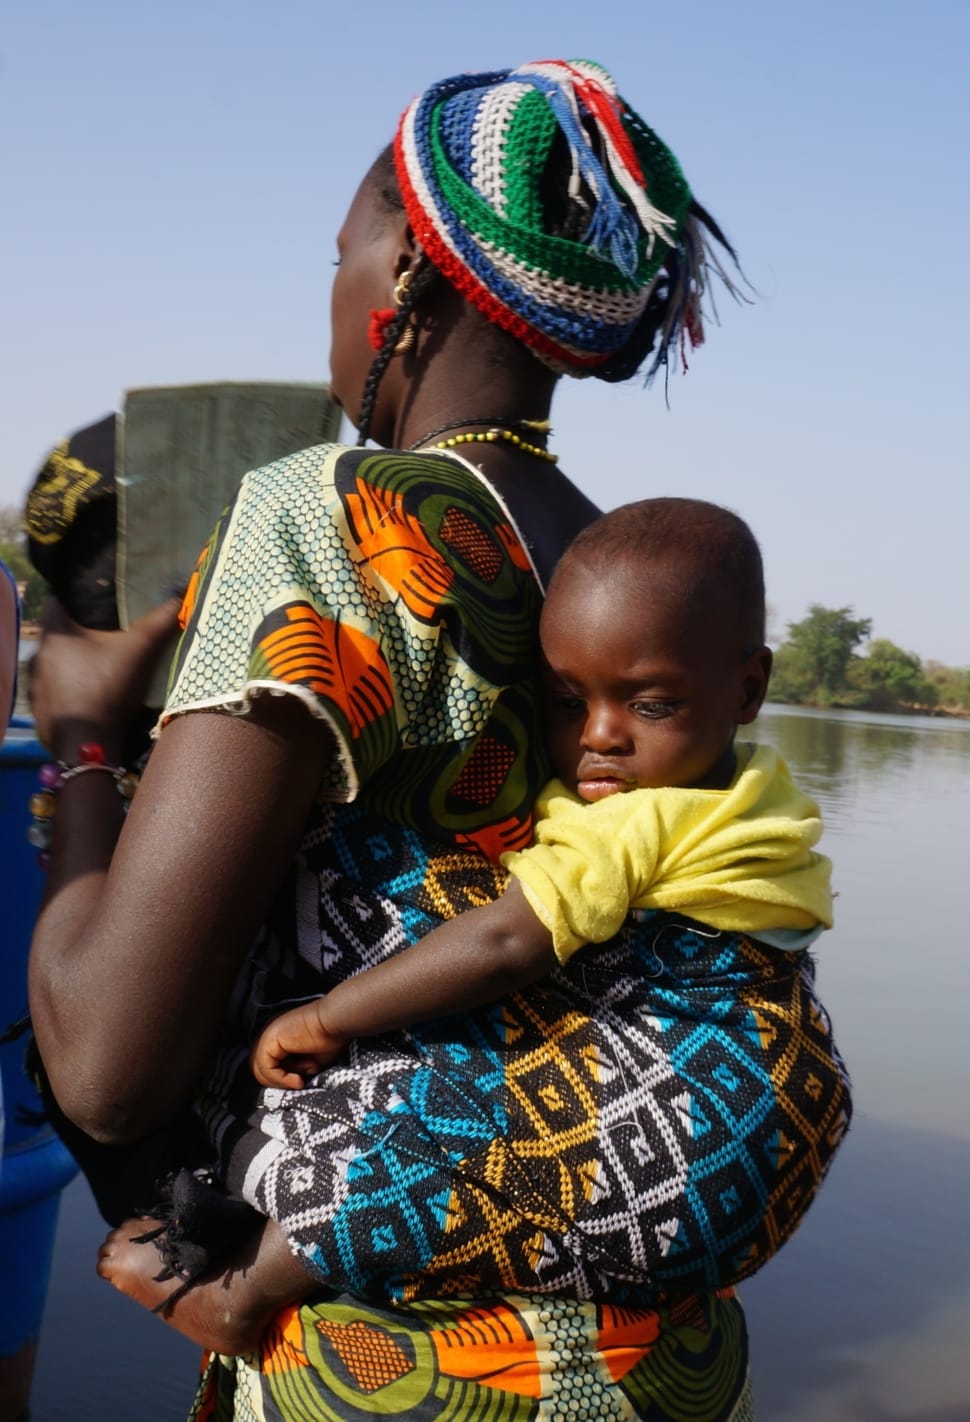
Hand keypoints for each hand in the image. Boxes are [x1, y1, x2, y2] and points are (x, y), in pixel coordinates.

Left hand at [29, 596, 181, 757]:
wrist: (88, 744)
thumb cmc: (108, 689)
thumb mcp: (140, 651)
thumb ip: (161, 621)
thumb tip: (181, 593)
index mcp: (55, 633)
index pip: (58, 602)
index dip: (77, 600)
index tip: (99, 606)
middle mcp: (38, 656)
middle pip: (59, 635)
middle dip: (81, 635)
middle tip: (107, 637)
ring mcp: (36, 685)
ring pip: (56, 664)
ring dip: (74, 664)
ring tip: (101, 668)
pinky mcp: (40, 710)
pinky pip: (54, 690)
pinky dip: (70, 689)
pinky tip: (91, 695)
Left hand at [250, 1001, 346, 1089]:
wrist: (335, 1021)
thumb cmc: (330, 1037)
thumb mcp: (309, 1061)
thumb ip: (295, 1070)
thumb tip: (291, 1084)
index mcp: (277, 1036)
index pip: (265, 1065)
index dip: (280, 1078)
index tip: (300, 1082)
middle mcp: (268, 1034)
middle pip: (259, 1068)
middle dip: (278, 1081)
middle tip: (298, 1083)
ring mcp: (266, 1035)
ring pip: (260, 1070)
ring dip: (280, 1082)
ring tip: (300, 1082)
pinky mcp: (269, 1040)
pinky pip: (266, 1068)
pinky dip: (281, 1079)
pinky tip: (298, 1080)